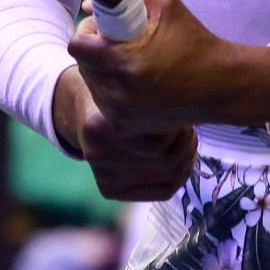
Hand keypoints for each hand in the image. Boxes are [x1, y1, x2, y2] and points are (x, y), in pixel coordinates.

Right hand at [52, 67, 195, 201]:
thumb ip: (148, 87)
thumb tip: (189, 92)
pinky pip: (162, 190)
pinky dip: (180, 177)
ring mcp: (103, 175)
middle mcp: (97, 154)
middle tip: (189, 125)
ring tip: (187, 139)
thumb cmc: (112, 89)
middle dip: (186, 141)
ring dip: (187, 156)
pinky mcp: (109, 190)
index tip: (182, 109)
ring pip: (169, 174)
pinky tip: (182, 159)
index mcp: (98, 126)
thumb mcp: (122, 78)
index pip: (158, 139)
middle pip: (165, 158)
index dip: (180, 125)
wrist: (79, 109)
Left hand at [68, 0, 269, 135]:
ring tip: (127, 63)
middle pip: (81, 65)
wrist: (219, 86)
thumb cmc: (193, 42)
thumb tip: (90, 5)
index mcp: (124, 62)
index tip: (102, 29)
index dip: (87, 32)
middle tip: (116, 44)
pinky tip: (132, 82)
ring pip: (91, 85)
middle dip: (94, 51)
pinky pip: (103, 102)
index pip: (77, 47)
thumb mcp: (166, 6)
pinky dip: (111, 90)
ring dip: (101, 72)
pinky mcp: (126, 127)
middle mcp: (119, 92)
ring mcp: (121, 113)